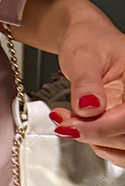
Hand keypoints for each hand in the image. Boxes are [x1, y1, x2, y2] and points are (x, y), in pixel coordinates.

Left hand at [49, 15, 124, 165]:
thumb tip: (89, 107)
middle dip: (95, 135)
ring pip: (124, 145)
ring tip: (70, 123)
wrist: (85, 39)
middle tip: (65, 123)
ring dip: (96, 142)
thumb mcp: (83, 57)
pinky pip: (119, 145)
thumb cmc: (88, 40)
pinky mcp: (124, 122)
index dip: (101, 127)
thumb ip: (86, 83)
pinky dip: (99, 144)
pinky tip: (81, 128)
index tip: (72, 126)